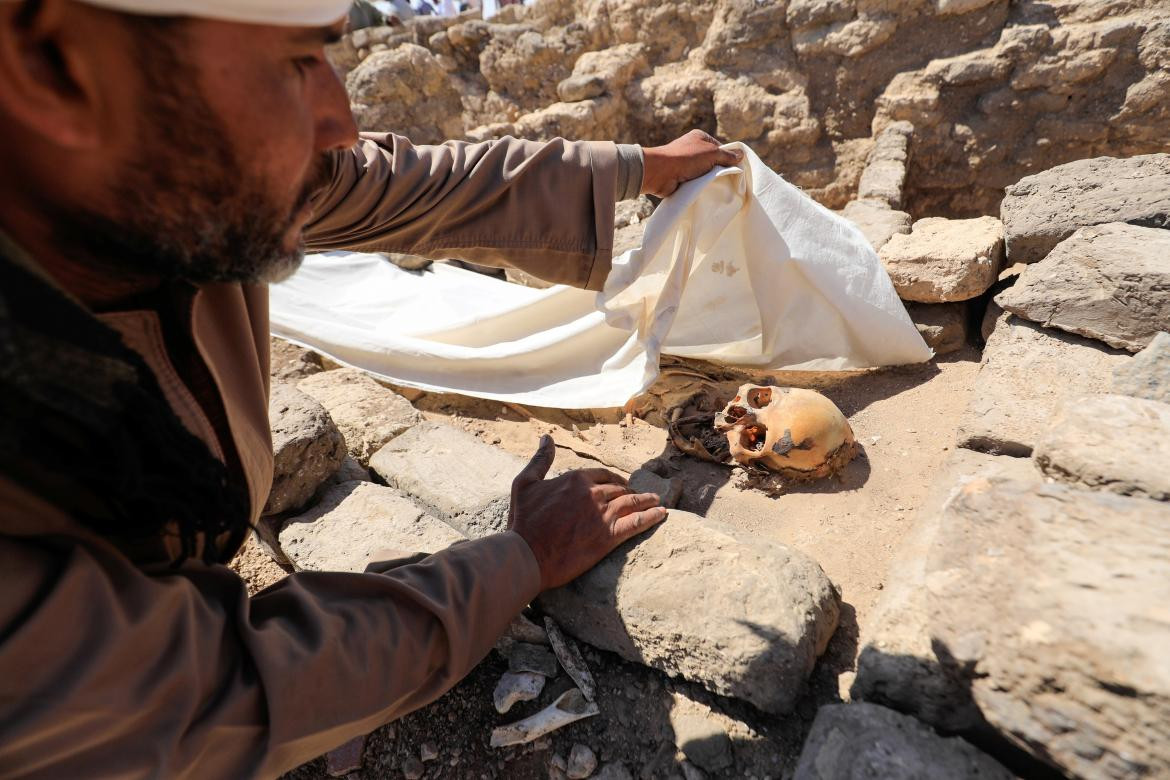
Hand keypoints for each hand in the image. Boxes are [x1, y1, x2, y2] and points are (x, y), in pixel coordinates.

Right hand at [508, 435, 667, 589]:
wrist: (526, 554)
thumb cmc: (523, 520)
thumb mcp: (525, 483)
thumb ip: (540, 459)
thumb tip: (547, 438)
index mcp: (576, 479)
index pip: (602, 475)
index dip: (613, 480)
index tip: (620, 485)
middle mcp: (592, 493)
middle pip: (619, 489)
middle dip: (631, 492)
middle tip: (641, 496)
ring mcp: (602, 515)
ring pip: (631, 503)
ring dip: (647, 501)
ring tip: (657, 502)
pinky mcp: (608, 537)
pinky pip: (636, 523)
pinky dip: (651, 517)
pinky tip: (661, 515)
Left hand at [640, 129, 743, 197]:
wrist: (660, 173)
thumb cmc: (687, 158)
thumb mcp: (712, 153)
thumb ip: (727, 155)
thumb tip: (741, 155)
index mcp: (700, 138)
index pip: (720, 148)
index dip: (728, 158)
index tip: (735, 169)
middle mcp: (693, 149)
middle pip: (713, 161)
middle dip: (720, 171)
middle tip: (729, 181)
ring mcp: (686, 164)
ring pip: (705, 173)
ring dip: (710, 180)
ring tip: (718, 188)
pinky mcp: (682, 177)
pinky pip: (696, 182)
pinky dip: (701, 187)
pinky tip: (707, 192)